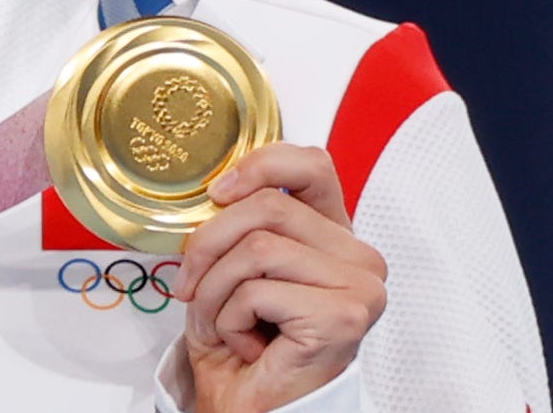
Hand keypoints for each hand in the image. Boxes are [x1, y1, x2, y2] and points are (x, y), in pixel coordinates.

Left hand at [173, 143, 386, 412]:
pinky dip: (231, 317)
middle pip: (268, 205)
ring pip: (257, 247)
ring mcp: (359, 286)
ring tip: (222, 321)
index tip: (216, 192)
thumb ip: (239, 221)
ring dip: (216, 289)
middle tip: (192, 283)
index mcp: (333, 236)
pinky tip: (247, 343)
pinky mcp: (344, 316)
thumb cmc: (245, 344)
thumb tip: (212, 188)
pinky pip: (258, 290)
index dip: (259, 165)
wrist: (251, 408)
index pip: (311, 165)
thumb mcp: (234, 265)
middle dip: (210, 244)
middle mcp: (358, 257)